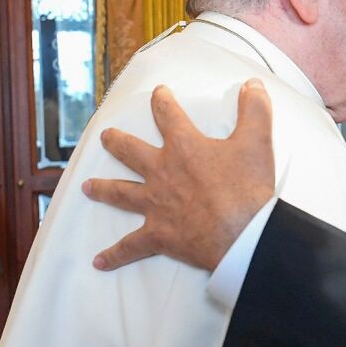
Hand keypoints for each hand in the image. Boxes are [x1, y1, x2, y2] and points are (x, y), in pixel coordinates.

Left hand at [83, 79, 275, 271]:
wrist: (243, 232)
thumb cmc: (248, 186)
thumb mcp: (257, 141)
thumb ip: (255, 109)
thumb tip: (253, 84)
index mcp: (184, 147)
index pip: (168, 116)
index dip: (162, 102)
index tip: (158, 93)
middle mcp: (162, 172)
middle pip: (131, 152)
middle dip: (117, 142)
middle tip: (106, 137)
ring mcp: (156, 205)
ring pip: (121, 193)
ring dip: (104, 189)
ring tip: (87, 187)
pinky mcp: (158, 235)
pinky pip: (131, 246)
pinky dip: (115, 255)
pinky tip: (99, 261)